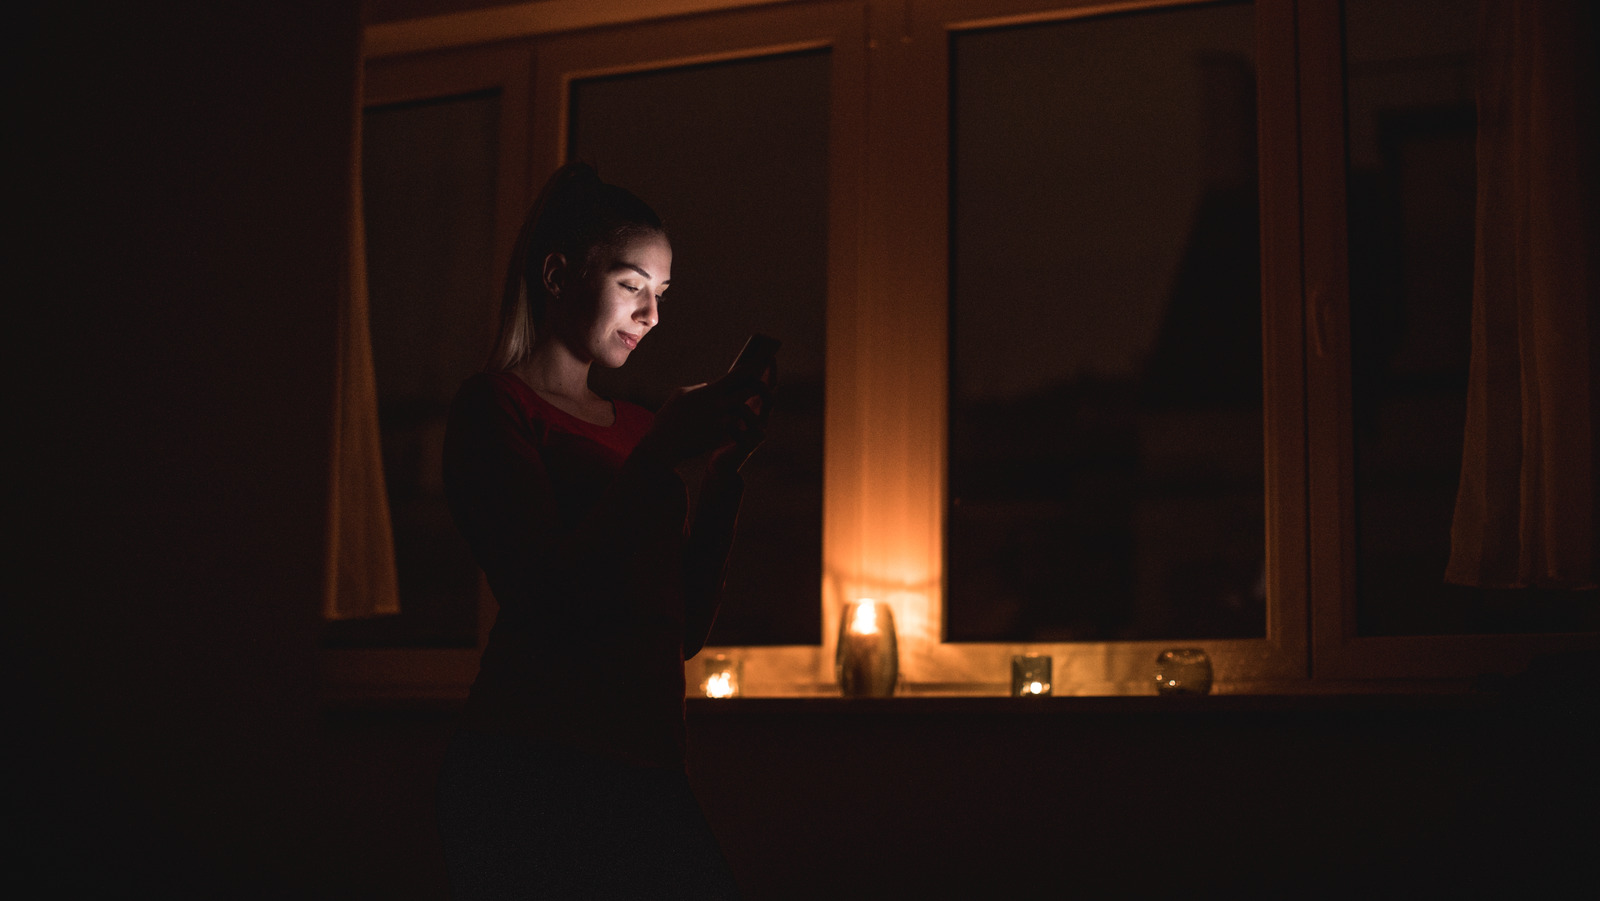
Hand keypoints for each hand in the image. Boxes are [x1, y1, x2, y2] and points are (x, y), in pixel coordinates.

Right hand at [637, 367, 769, 466]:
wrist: (664, 444)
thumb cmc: (669, 417)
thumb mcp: (681, 394)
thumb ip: (700, 389)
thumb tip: (709, 386)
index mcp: (710, 391)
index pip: (737, 375)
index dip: (751, 367)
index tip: (760, 361)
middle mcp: (719, 404)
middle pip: (748, 391)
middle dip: (757, 387)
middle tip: (764, 382)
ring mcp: (721, 420)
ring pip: (745, 411)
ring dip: (751, 409)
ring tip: (757, 407)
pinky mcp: (721, 436)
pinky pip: (737, 428)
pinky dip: (740, 427)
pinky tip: (743, 427)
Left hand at [709, 357, 774, 474]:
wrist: (720, 461)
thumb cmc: (724, 431)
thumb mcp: (730, 408)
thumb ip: (735, 392)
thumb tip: (734, 370)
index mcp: (758, 407)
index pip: (769, 386)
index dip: (770, 372)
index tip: (768, 356)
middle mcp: (762, 419)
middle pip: (769, 401)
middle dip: (764, 388)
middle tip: (757, 379)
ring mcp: (756, 434)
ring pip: (758, 419)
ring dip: (748, 409)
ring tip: (739, 404)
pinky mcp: (747, 448)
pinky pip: (743, 437)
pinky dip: (736, 429)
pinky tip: (729, 424)